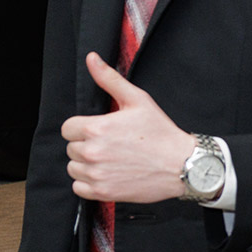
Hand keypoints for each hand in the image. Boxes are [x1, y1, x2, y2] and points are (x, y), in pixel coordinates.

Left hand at [60, 52, 193, 202]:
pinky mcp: (102, 192)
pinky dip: (90, 183)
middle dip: (87, 145)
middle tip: (112, 146)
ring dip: (87, 165)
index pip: (68, 128)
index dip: (83, 128)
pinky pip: (79, 188)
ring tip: (111, 160)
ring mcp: (97, 174)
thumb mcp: (138, 100)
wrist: (183, 165)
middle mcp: (92, 152)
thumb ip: (109, 79)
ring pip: (74, 168)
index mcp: (97, 128)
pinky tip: (108, 175)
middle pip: (71, 148)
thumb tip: (92, 59)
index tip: (101, 131)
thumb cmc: (162, 133)